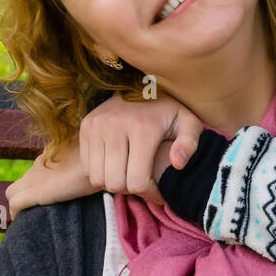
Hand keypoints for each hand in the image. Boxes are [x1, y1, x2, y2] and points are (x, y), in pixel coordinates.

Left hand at [7, 144, 101, 221]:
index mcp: (50, 157)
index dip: (36, 188)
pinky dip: (17, 214)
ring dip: (19, 207)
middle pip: (19, 184)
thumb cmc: (100, 159)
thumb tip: (91, 169)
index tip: (45, 199)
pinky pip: (15, 204)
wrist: (98, 162)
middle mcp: (38, 166)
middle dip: (23, 198)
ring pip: (12, 193)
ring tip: (30, 220)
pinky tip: (27, 223)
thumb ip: (82, 162)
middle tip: (34, 213)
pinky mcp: (36, 191)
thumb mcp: (90, 158)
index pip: (34, 173)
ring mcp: (34, 178)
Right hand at [80, 92, 201, 200]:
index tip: (158, 187)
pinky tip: (116, 163)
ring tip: (129, 172)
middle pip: (115, 183)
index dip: (149, 192)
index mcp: (143, 128)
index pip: (137, 181)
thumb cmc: (168, 111)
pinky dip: (100, 171)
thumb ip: (190, 144)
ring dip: (113, 181)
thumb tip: (177, 163)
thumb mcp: (188, 123)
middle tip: (142, 180)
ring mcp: (96, 125)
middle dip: (130, 189)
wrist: (142, 83)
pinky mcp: (85, 126)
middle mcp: (115, 125)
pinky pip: (87, 167)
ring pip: (98, 178)